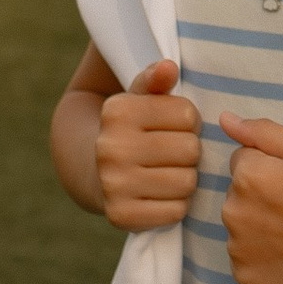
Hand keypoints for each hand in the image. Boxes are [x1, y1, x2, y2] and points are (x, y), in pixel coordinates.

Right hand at [98, 59, 202, 228]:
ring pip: (186, 182)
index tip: (173, 126)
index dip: (188, 121)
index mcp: (116, 111)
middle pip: (190, 149)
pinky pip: (176, 211)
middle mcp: (109, 147)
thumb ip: (155, 80)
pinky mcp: (120, 216)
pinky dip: (176, 204)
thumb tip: (168, 67)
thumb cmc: (132, 128)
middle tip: (174, 153)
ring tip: (169, 171)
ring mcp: (112, 184)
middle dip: (189, 151)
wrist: (93, 170)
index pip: (187, 115)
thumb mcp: (140, 98)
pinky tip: (161, 194)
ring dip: (186, 178)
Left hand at [219, 112, 282, 283]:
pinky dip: (260, 254)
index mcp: (247, 176)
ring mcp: (236, 248)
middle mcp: (232, 212)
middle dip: (261, 195)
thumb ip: (263, 132)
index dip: (271, 167)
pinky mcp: (244, 276)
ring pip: (240, 225)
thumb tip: (224, 120)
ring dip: (258, 224)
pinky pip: (244, 256)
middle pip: (238, 193)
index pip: (243, 160)